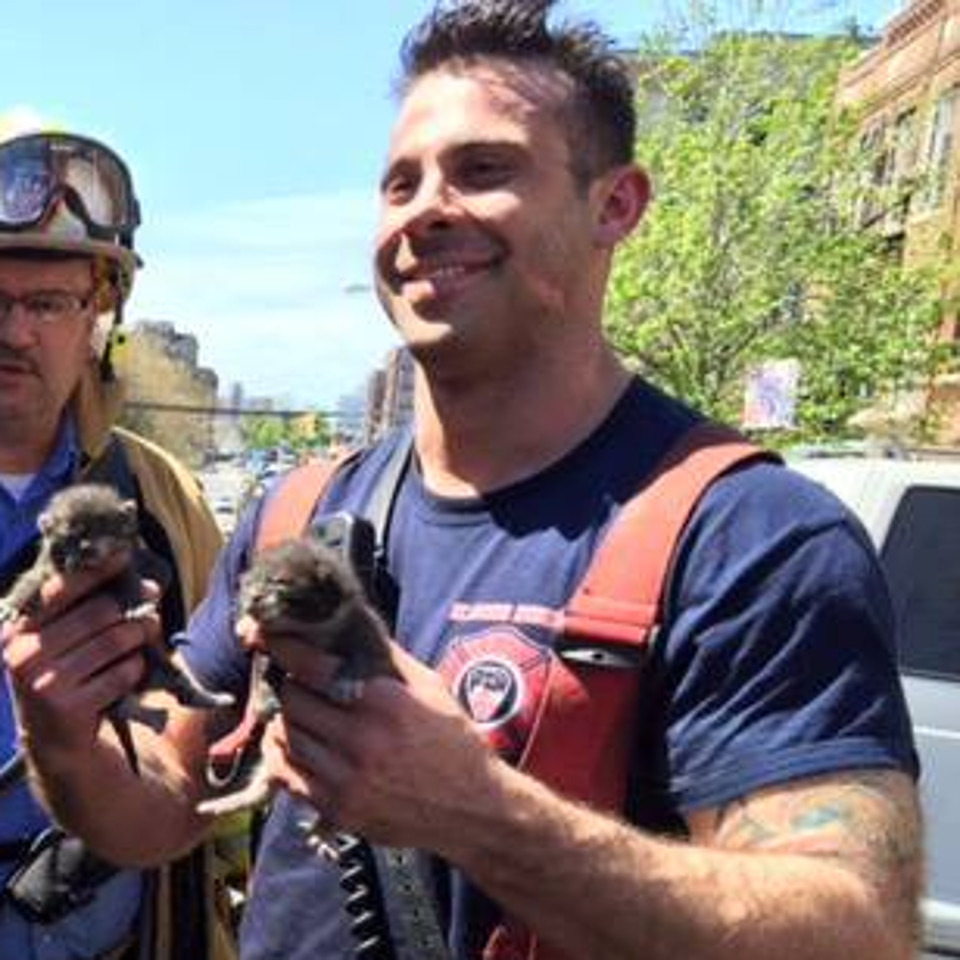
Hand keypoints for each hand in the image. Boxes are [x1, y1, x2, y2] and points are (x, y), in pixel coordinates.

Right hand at [1, 553, 160, 772]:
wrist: (58, 739)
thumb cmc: (69, 675)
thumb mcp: (63, 640)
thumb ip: (85, 607)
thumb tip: (136, 576)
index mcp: (16, 630)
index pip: (60, 589)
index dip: (95, 570)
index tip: (123, 555)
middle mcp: (20, 654)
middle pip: (99, 612)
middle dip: (131, 608)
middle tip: (150, 607)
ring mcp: (41, 683)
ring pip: (114, 640)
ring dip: (138, 636)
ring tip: (142, 636)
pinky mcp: (66, 707)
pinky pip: (121, 673)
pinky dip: (134, 669)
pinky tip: (129, 673)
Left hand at [257, 631, 500, 853]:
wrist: (471, 807)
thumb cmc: (453, 741)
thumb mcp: (430, 687)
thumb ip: (388, 657)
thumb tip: (353, 625)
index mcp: (384, 703)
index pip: (314, 669)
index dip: (286, 650)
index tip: (270, 638)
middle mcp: (361, 741)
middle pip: (293, 702)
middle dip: (290, 686)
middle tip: (294, 680)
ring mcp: (346, 779)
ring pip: (286, 738)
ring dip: (285, 720)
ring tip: (296, 711)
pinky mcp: (338, 809)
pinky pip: (289, 777)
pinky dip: (282, 757)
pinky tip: (291, 745)